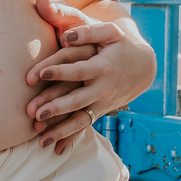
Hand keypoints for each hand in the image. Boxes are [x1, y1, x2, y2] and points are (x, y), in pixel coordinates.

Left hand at [25, 0, 156, 149]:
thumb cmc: (121, 45)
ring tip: (41, 141)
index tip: (41, 73)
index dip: (61, 71)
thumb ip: (88, 31)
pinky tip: (57, 149)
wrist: (144, 67)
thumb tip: (67, 36)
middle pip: (78, 100)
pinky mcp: (101, 111)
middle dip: (57, 108)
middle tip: (36, 114)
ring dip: (61, 130)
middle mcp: (103, 88)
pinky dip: (72, 138)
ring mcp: (103, 103)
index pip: (79, 70)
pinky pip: (85, 126)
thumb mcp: (111, 32)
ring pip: (81, 119)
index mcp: (103, 67)